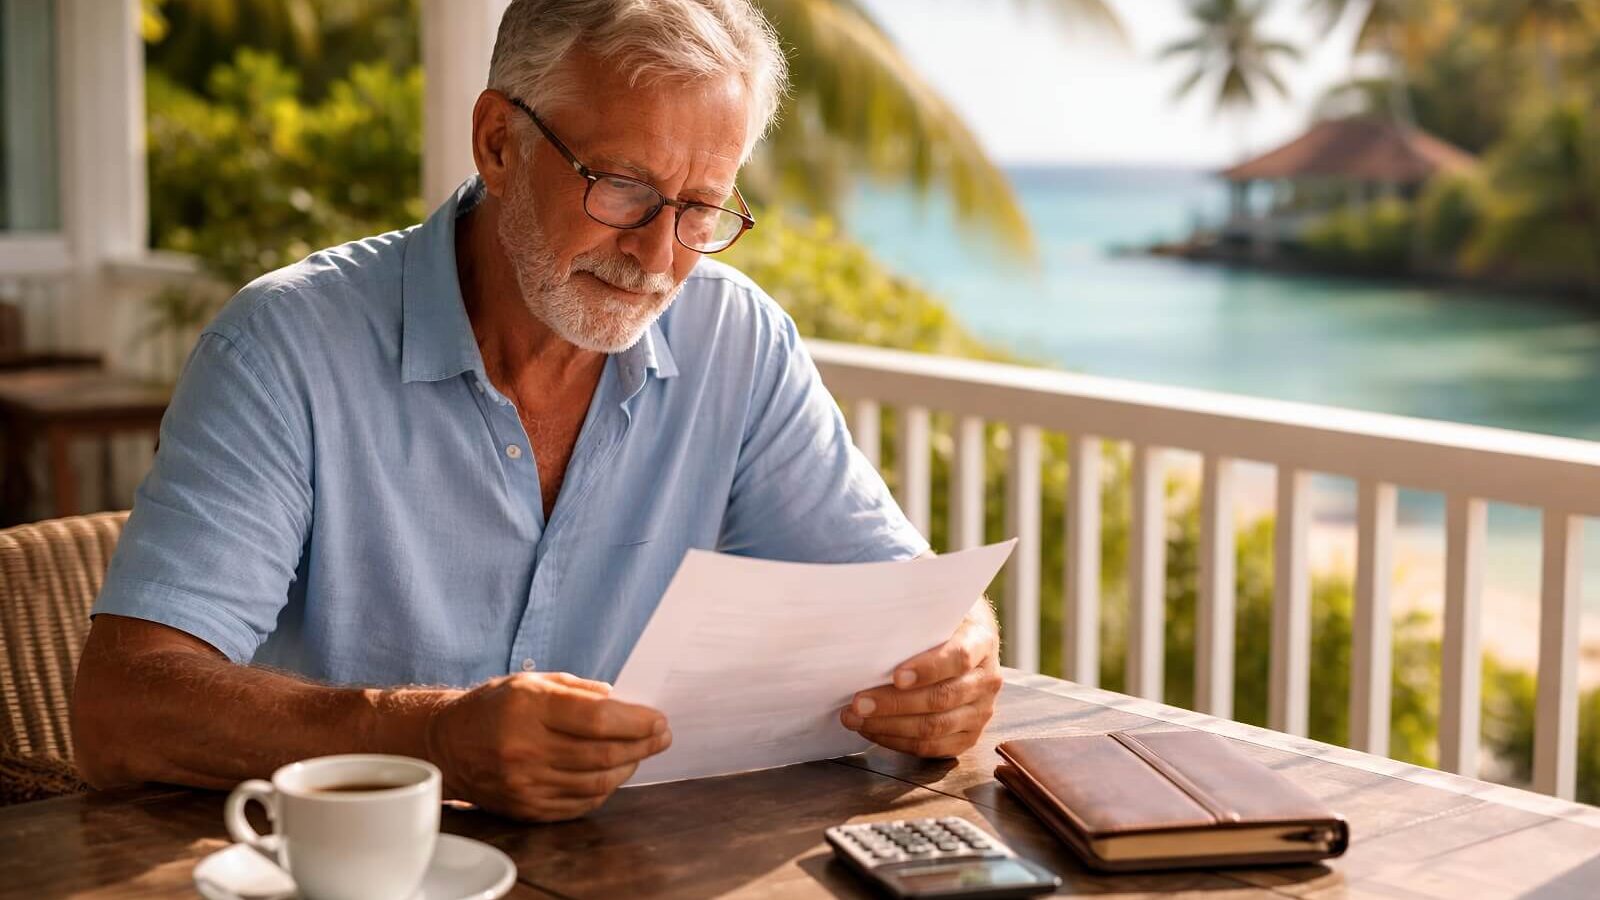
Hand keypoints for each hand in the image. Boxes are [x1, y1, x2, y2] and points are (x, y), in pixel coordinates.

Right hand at [424, 672, 669, 820]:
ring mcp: (525, 783)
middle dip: (643, 744)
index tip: (658, 719)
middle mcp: (526, 748)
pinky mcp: (526, 807)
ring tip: (640, 753)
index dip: (637, 721)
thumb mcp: (532, 681)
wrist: (447, 745)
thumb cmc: (494, 706)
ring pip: (597, 782)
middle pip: (603, 753)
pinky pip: (580, 803)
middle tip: (662, 737)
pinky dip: (604, 789)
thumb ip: (579, 690)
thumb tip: (623, 702)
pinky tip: (613, 774)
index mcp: (530, 708)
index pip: (598, 718)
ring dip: (628, 767)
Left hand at [839, 609, 1001, 757]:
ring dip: (889, 726)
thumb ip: (916, 617)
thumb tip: (870, 620)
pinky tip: (873, 731)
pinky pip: (933, 748)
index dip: (927, 669)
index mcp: (981, 641)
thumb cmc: (940, 623)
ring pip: (935, 727)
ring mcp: (981, 711)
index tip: (895, 675)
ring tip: (855, 719)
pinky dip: (899, 742)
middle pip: (942, 698)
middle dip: (894, 704)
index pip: (959, 658)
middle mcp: (987, 679)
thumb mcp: (935, 609)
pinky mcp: (969, 735)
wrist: (966, 639)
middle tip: (858, 703)